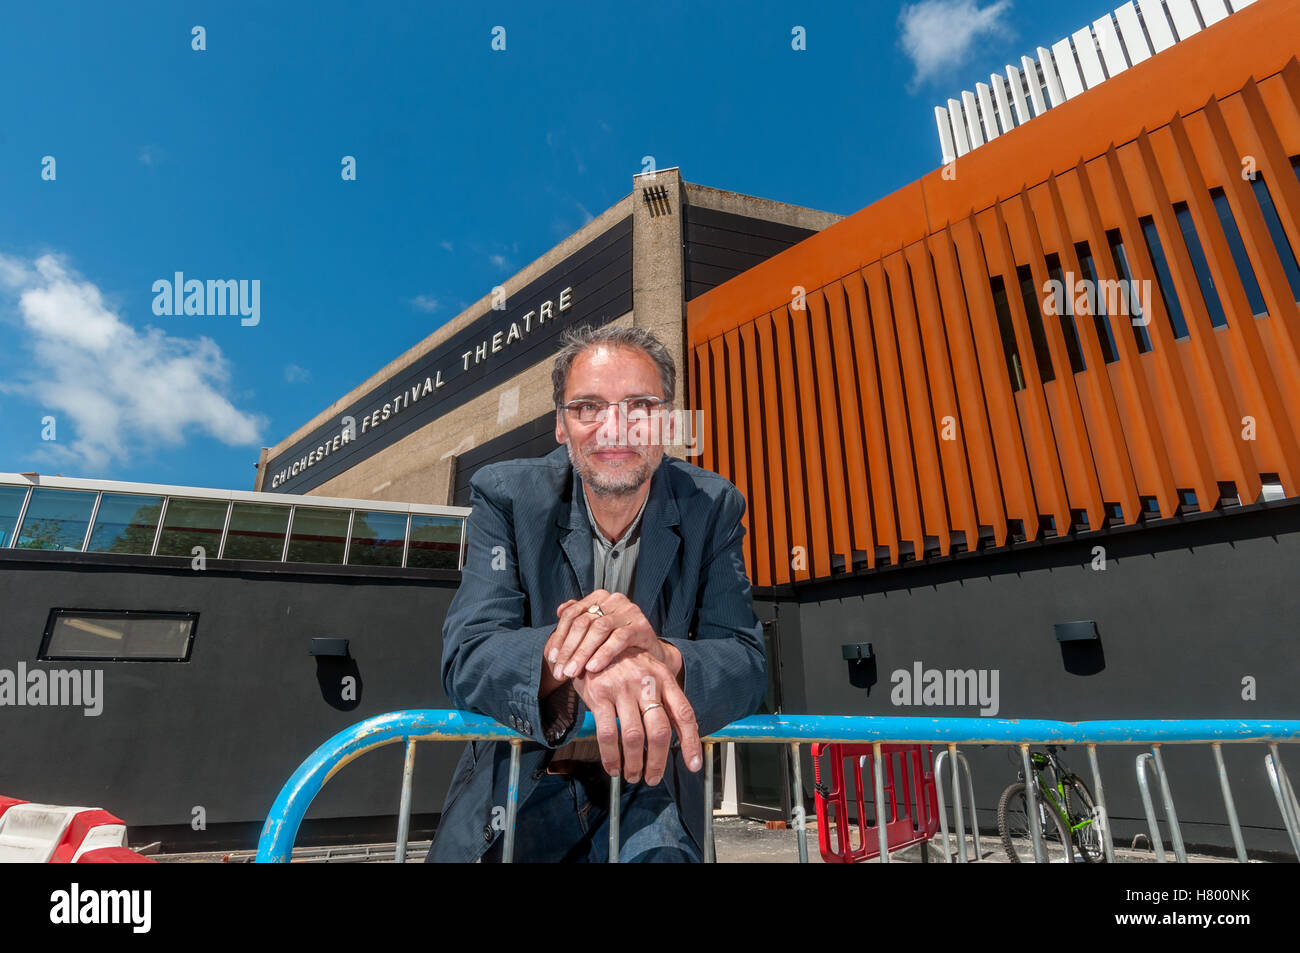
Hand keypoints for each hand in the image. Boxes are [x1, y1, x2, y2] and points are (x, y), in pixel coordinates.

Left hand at [545, 591, 665, 681]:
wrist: (650, 658)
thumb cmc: (618, 647)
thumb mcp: (595, 635)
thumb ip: (577, 622)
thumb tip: (559, 610)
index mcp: (599, 597)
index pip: (572, 614)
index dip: (560, 636)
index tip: (552, 658)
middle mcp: (614, 600)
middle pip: (584, 622)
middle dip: (569, 649)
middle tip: (561, 671)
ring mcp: (629, 611)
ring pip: (599, 629)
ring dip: (583, 653)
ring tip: (573, 672)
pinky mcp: (642, 625)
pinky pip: (619, 638)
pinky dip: (604, 653)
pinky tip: (593, 668)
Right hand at [570, 648, 701, 784]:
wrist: (593, 641)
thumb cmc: (626, 664)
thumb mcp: (651, 673)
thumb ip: (666, 701)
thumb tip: (683, 737)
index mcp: (664, 678)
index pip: (684, 715)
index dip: (691, 743)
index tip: (694, 765)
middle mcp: (646, 682)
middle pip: (659, 731)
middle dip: (658, 762)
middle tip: (653, 778)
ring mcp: (622, 687)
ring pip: (634, 737)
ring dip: (634, 763)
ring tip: (633, 775)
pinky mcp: (599, 693)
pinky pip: (607, 734)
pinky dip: (611, 757)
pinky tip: (612, 767)